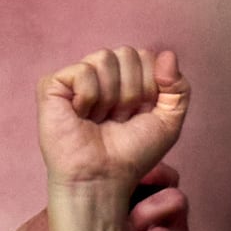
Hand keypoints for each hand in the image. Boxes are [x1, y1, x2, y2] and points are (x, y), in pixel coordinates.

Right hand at [38, 44, 190, 192]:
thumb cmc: (132, 153)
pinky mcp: (52, 86)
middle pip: (127, 53)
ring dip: (110, 97)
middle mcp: (102, 74)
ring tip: (99, 118)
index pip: (147, 55)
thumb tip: (167, 55)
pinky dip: (88, 97)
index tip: (140, 114)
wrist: (104, 176)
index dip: (150, 87)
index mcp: (128, 78)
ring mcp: (76, 78)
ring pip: (104, 58)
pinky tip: (80, 115)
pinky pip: (82, 71)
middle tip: (118, 118)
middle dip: (131, 91)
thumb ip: (178, 87)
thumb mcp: (169, 121)